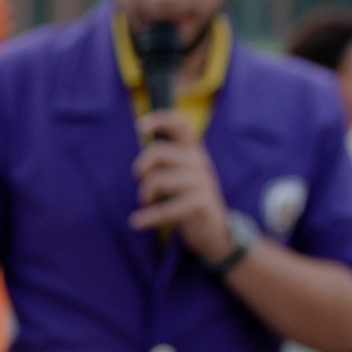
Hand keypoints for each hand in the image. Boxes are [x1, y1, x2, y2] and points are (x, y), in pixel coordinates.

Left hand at [129, 112, 232, 263]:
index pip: (181, 127)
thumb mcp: (184, 176)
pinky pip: (164, 209)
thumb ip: (169, 163)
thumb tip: (143, 157)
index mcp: (195, 153)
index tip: (139, 125)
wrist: (215, 231)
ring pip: (157, 180)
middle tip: (140, 180)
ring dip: (144, 194)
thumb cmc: (191, 200)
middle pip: (159, 153)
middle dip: (142, 167)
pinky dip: (147, 218)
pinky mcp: (199, 205)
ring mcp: (201, 184)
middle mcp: (200, 164)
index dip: (160, 120)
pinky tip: (136, 223)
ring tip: (145, 203)